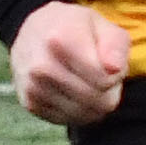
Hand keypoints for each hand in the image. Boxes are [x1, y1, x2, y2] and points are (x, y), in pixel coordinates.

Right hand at [7, 0, 132, 125]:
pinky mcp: (30, 104)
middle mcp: (41, 66)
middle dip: (107, 91)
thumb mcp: (101, 24)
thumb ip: (115, 45)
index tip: (106, 61)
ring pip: (84, 115)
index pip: (104, 80)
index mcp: (59, 40)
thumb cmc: (74, 28)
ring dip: (93, 103)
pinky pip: (69, 120)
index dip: (115, 74)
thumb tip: (114, 69)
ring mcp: (33, 88)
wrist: (33, 32)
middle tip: (99, 73)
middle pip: (97, 101)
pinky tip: (72, 90)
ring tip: (84, 80)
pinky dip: (77, 110)